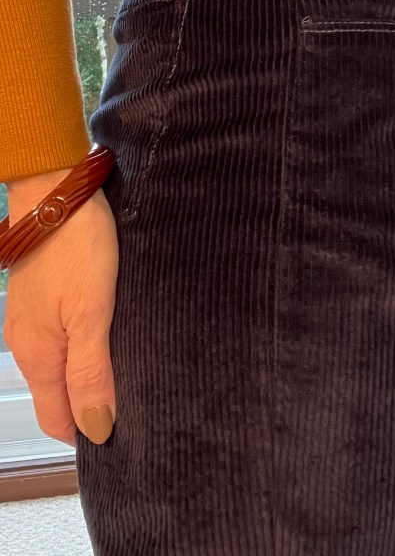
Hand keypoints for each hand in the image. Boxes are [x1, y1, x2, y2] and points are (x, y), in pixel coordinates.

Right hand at [3, 175, 117, 447]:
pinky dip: (84, 345)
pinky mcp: (44, 296)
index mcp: (39, 356)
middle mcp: (29, 344)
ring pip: (62, 364)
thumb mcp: (93, 313)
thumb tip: (96, 428)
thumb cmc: (76, 245)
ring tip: (128, 371)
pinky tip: (109, 336)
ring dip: (90, 374)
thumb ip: (92, 371)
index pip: (58, 419)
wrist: (56, 191)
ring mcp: (34, 319)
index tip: (122, 434)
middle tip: (135, 404)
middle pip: (59, 394)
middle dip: (91, 406)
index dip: (88, 431)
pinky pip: (62, 336)